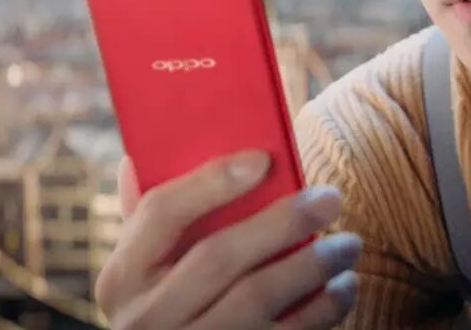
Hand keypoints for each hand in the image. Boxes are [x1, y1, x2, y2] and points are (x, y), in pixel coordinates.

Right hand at [94, 151, 361, 328]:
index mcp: (122, 275)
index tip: (264, 159)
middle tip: (329, 199)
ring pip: (256, 300)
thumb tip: (140, 156)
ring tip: (348, 244)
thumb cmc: (164, 304)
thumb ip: (146, 219)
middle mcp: (145, 317)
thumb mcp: (141, 269)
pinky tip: (343, 288)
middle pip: (218, 257)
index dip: (211, 182)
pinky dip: (321, 311)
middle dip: (281, 223)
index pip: (160, 213)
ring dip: (312, 267)